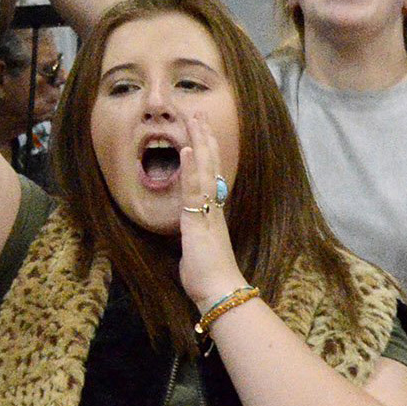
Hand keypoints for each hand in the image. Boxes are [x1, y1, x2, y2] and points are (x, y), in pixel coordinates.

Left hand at [175, 111, 245, 305]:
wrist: (220, 292)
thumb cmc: (208, 275)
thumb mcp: (198, 248)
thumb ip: (195, 235)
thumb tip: (189, 234)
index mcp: (212, 212)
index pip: (209, 174)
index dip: (205, 152)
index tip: (200, 131)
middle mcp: (213, 207)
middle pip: (209, 165)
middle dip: (203, 138)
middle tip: (197, 113)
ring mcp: (207, 211)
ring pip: (203, 170)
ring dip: (198, 144)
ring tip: (193, 120)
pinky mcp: (198, 220)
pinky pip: (195, 190)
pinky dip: (191, 169)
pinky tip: (186, 150)